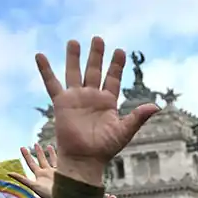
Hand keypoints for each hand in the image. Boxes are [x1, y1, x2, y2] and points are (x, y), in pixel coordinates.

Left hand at [9, 143, 57, 197]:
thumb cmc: (48, 194)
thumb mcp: (33, 186)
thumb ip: (22, 179)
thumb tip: (8, 173)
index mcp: (39, 175)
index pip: (31, 163)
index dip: (27, 156)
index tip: (22, 148)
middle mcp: (47, 173)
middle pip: (41, 160)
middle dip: (38, 152)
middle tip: (35, 143)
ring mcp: (56, 172)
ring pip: (52, 160)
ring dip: (50, 153)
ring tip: (49, 146)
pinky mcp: (64, 173)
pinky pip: (61, 163)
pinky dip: (60, 157)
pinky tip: (61, 151)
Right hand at [37, 38, 157, 185]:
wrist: (85, 159)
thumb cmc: (105, 148)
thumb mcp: (125, 131)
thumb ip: (138, 117)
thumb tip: (157, 106)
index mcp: (108, 102)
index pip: (113, 79)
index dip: (117, 65)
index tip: (121, 51)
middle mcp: (92, 97)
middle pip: (94, 71)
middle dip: (97, 55)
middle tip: (98, 38)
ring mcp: (76, 98)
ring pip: (74, 72)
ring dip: (74, 57)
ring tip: (74, 41)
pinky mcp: (61, 103)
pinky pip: (51, 83)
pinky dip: (45, 70)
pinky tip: (40, 55)